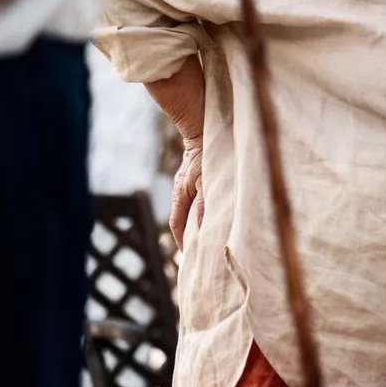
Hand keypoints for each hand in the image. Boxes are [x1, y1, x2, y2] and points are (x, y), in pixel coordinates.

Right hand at [169, 136, 203, 250]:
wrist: (200, 131)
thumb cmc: (203, 155)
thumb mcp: (205, 180)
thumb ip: (204, 203)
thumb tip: (200, 227)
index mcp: (180, 195)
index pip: (177, 224)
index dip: (181, 240)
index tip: (188, 254)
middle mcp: (180, 191)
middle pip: (181, 219)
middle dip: (187, 235)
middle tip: (197, 250)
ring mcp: (185, 185)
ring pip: (187, 209)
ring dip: (194, 222)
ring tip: (205, 235)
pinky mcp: (192, 179)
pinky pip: (193, 200)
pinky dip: (198, 210)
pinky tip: (208, 212)